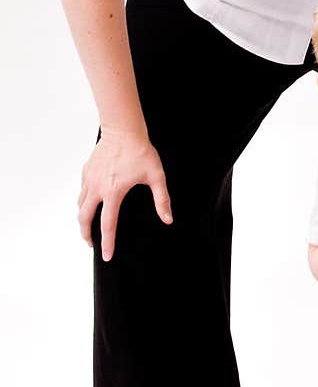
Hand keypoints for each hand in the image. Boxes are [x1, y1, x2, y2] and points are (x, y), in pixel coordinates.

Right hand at [78, 128, 172, 262]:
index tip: (107, 256)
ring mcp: (89, 179)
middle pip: (84, 218)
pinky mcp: (86, 171)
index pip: (108, 224)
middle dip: (86, 234)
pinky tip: (90, 204)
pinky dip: (83, 201)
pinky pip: (82, 191)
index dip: (107, 243)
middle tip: (92, 244)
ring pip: (80, 205)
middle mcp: (97, 187)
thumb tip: (168, 219)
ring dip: (83, 218)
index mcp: (113, 192)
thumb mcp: (156, 176)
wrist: (123, 130)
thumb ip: (162, 199)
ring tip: (88, 227)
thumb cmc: (140, 152)